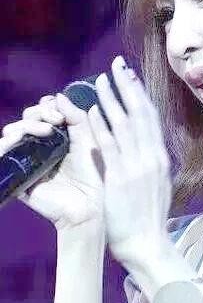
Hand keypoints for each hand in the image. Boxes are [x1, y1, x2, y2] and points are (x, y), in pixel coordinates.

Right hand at [0, 93, 104, 230]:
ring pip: (12, 132)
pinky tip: (18, 140)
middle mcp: (41, 144)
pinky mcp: (18, 174)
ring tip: (45, 131)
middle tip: (55, 120)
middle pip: (26, 118)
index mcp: (58, 135)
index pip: (43, 112)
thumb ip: (76, 117)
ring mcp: (28, 158)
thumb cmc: (94, 173)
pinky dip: (5, 144)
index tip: (59, 111)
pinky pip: (2, 155)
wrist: (88, 205)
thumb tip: (57, 96)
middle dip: (38, 113)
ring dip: (25, 125)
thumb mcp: (88, 139)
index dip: (47, 106)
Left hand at [87, 55, 171, 263]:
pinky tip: (93, 110)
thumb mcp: (158, 181)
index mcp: (160, 156)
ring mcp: (137, 165)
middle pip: (139, 112)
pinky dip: (102, 125)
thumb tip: (144, 138)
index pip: (150, 117)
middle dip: (127, 86)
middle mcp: (152, 156)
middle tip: (117, 65)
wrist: (146, 242)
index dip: (140, 93)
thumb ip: (150, 159)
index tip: (131, 76)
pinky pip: (109, 145)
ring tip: (100, 80)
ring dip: (111, 98)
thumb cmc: (148, 215)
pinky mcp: (120, 177)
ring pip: (124, 123)